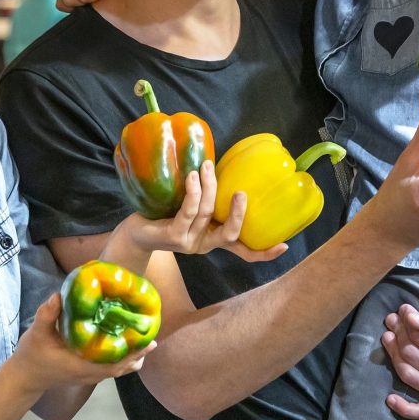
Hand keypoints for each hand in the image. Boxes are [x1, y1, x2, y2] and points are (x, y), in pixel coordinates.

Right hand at [9, 292, 154, 394]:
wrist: (25, 377)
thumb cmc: (32, 355)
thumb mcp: (37, 333)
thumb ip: (47, 315)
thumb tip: (58, 295)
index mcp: (81, 364)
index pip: (113, 363)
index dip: (132, 353)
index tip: (148, 341)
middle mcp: (89, 373)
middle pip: (122, 367)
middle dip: (139, 353)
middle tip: (153, 337)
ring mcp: (89, 375)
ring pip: (118, 369)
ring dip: (133, 357)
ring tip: (147, 341)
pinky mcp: (87, 373)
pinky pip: (111, 368)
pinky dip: (123, 359)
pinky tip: (128, 345)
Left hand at [123, 161, 286, 261]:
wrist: (134, 232)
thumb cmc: (164, 215)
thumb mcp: (191, 210)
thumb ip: (208, 200)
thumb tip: (223, 168)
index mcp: (213, 240)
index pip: (244, 252)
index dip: (264, 252)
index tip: (284, 246)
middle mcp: (204, 244)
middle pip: (230, 233)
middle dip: (238, 214)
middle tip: (242, 193)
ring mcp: (189, 242)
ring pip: (207, 213)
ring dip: (209, 187)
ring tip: (206, 166)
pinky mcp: (173, 235)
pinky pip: (188, 212)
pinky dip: (193, 193)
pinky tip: (193, 177)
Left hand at [381, 304, 418, 419]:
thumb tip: (410, 318)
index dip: (406, 321)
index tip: (403, 310)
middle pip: (409, 354)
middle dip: (397, 334)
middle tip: (392, 320)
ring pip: (406, 373)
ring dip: (393, 354)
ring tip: (389, 336)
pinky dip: (405, 408)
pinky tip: (390, 399)